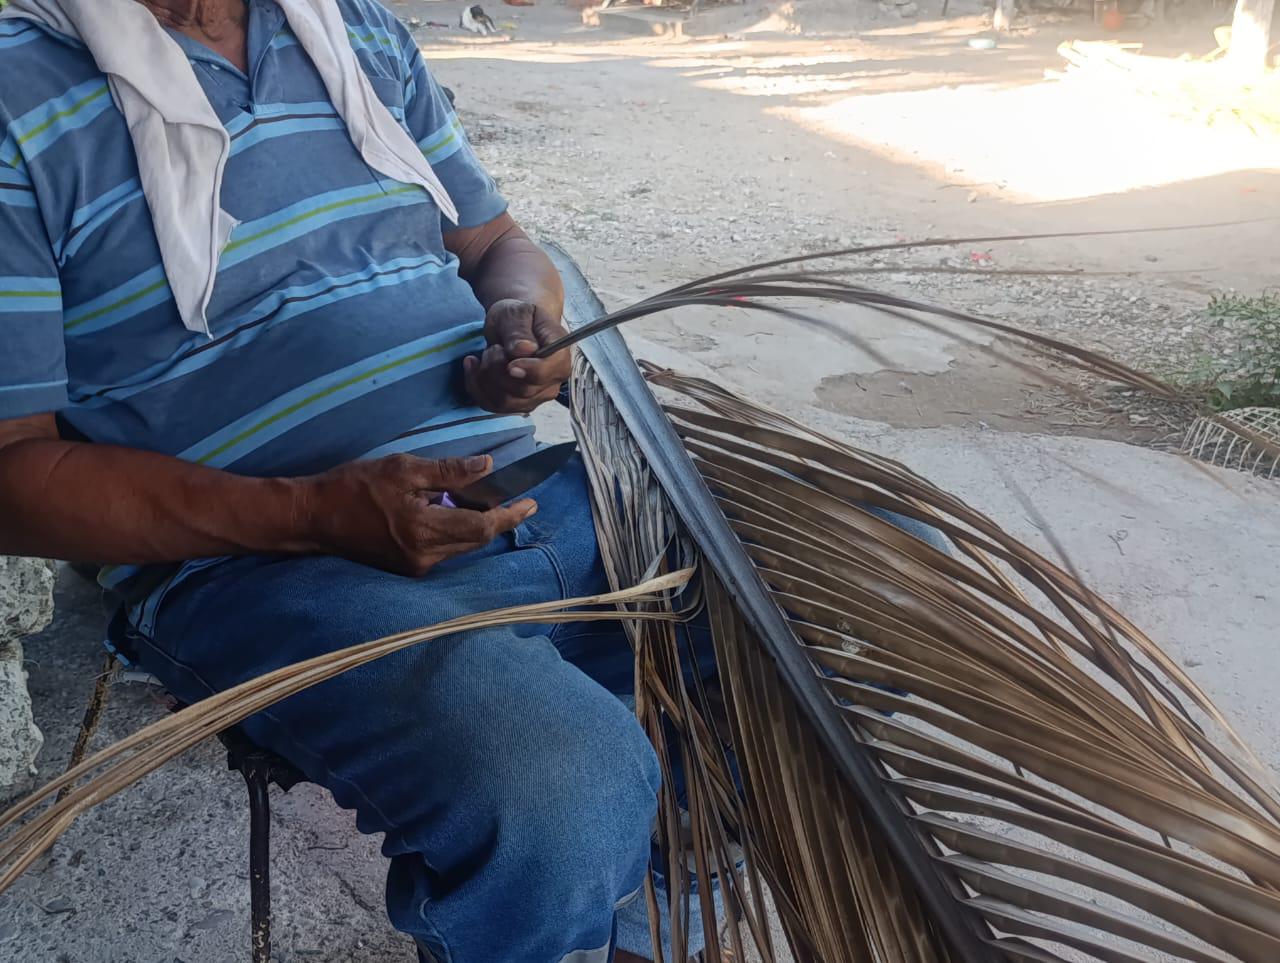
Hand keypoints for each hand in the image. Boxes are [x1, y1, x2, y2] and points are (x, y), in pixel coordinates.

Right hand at [299, 454, 534, 575]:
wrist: (313, 517)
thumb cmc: (353, 487)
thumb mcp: (402, 468)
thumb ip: (448, 471)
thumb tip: (487, 466)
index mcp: (423, 529)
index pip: (482, 527)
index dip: (509, 515)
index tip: (531, 503)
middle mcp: (423, 555)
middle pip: (476, 540)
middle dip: (498, 520)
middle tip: (517, 499)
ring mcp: (414, 566)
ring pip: (461, 546)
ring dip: (477, 525)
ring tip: (486, 500)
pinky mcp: (406, 568)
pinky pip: (444, 550)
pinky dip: (456, 531)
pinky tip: (454, 511)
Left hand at [464, 299, 570, 413]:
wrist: (514, 327)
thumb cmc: (519, 317)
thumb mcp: (516, 312)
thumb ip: (519, 330)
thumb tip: (524, 349)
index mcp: (560, 355)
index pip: (552, 371)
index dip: (531, 370)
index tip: (510, 363)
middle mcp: (552, 382)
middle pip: (523, 389)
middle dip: (498, 368)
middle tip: (494, 347)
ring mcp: (535, 397)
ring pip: (505, 401)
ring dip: (485, 377)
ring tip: (486, 353)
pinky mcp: (516, 405)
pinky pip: (491, 405)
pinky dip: (475, 386)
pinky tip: (474, 365)